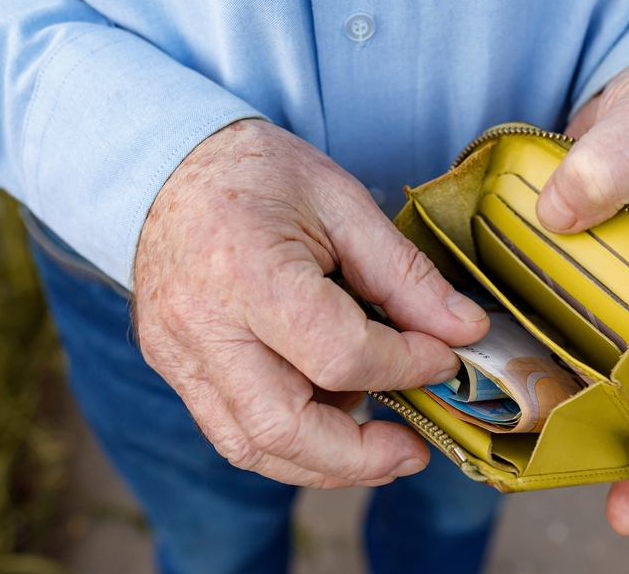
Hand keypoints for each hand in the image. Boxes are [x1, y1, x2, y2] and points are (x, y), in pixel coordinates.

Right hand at [133, 119, 489, 487]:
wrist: (165, 168)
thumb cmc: (254, 172)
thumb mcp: (341, 202)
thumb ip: (404, 274)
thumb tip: (463, 330)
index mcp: (247, 271)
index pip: (340, 355)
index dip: (406, 365)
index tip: (442, 357)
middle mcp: (202, 325)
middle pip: (286, 429)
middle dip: (362, 457)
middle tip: (412, 449)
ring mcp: (178, 354)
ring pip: (253, 447)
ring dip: (324, 462)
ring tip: (376, 441)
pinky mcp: (174, 368)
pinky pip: (231, 430)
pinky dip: (288, 440)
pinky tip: (326, 415)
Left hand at [536, 56, 628, 534]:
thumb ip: (616, 161)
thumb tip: (559, 215)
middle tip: (620, 512)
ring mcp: (600, 296)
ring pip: (588, 371)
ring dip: (571, 421)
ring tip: (540, 471)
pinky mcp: (554, 280)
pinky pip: (540, 328)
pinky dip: (523, 360)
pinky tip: (492, 387)